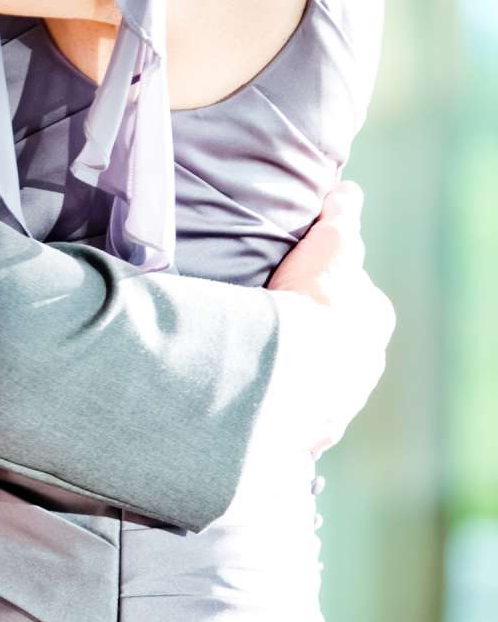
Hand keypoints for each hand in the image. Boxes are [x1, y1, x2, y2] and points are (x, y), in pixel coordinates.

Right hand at [267, 183, 394, 452]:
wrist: (297, 363)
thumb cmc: (317, 298)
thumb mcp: (332, 242)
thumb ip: (340, 215)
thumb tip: (346, 189)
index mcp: (373, 318)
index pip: (353, 295)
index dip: (325, 283)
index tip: (296, 280)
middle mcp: (364, 364)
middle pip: (334, 341)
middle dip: (308, 332)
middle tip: (268, 318)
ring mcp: (337, 401)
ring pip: (312, 379)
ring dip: (290, 370)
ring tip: (252, 357)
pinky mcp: (307, 431)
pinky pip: (287, 414)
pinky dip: (273, 405)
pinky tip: (247, 393)